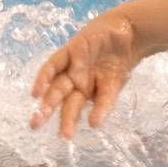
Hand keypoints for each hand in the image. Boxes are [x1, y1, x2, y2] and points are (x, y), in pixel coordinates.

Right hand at [29, 11, 140, 137]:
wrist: (131, 32)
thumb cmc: (106, 31)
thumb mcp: (91, 36)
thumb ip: (82, 53)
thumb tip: (76, 71)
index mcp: (67, 58)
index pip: (51, 69)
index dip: (42, 80)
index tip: (36, 94)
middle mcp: (74, 74)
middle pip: (58, 92)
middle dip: (46, 108)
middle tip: (35, 124)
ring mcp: (90, 84)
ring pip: (75, 104)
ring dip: (69, 119)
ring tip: (65, 135)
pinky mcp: (108, 90)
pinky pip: (102, 102)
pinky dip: (98, 112)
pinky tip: (94, 123)